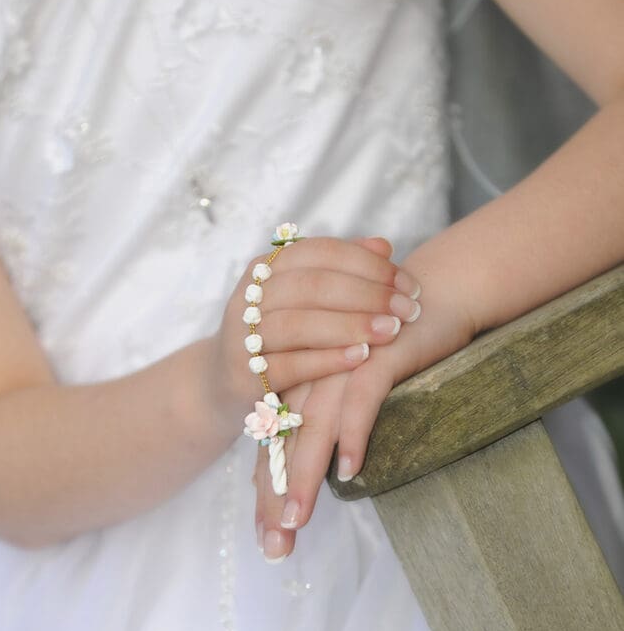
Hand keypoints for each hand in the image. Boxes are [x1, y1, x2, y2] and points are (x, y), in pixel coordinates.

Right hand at [209, 236, 421, 436]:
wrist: (223, 384)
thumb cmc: (277, 338)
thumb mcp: (302, 300)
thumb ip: (339, 272)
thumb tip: (384, 246)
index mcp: (266, 268)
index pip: (321, 252)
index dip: (367, 264)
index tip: (406, 283)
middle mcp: (250, 297)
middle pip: (312, 286)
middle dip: (367, 295)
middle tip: (407, 309)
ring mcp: (243, 337)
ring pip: (299, 324)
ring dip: (349, 326)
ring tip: (390, 331)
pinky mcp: (245, 376)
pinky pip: (290, 365)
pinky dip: (327, 360)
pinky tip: (361, 358)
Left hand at [254, 270, 476, 561]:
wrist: (436, 291)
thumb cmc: (399, 344)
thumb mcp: (360, 383)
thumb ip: (338, 418)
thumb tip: (336, 470)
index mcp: (304, 386)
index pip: (278, 448)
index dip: (271, 494)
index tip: (267, 540)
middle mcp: (314, 377)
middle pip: (287, 447)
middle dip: (278, 499)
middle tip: (274, 548)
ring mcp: (341, 365)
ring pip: (314, 429)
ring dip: (305, 478)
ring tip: (296, 521)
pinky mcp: (376, 356)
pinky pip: (360, 401)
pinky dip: (354, 436)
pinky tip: (350, 471)